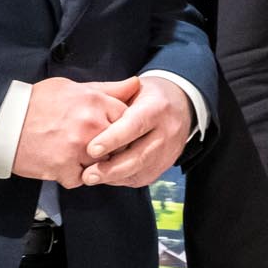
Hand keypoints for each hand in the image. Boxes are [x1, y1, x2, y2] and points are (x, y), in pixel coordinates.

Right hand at [12, 77, 132, 187]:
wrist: (3, 123)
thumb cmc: (36, 102)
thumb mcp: (72, 87)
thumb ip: (107, 89)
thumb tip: (137, 84)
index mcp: (94, 101)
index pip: (127, 118)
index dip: (121, 125)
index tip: (109, 128)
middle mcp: (90, 125)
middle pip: (119, 144)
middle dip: (110, 146)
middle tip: (92, 143)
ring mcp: (78, 149)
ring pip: (103, 164)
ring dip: (93, 162)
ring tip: (73, 152)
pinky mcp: (65, 169)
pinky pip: (82, 179)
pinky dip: (74, 174)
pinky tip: (61, 162)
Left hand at [81, 76, 194, 190]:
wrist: (180, 107)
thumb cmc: (147, 97)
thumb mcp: (133, 88)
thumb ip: (113, 96)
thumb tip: (88, 107)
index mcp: (157, 108)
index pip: (135, 125)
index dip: (113, 139)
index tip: (92, 149)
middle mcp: (167, 132)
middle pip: (140, 155)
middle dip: (112, 167)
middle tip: (87, 174)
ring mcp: (168, 152)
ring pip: (141, 170)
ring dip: (114, 177)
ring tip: (89, 178)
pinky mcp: (164, 166)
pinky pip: (141, 177)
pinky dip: (120, 179)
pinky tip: (104, 177)